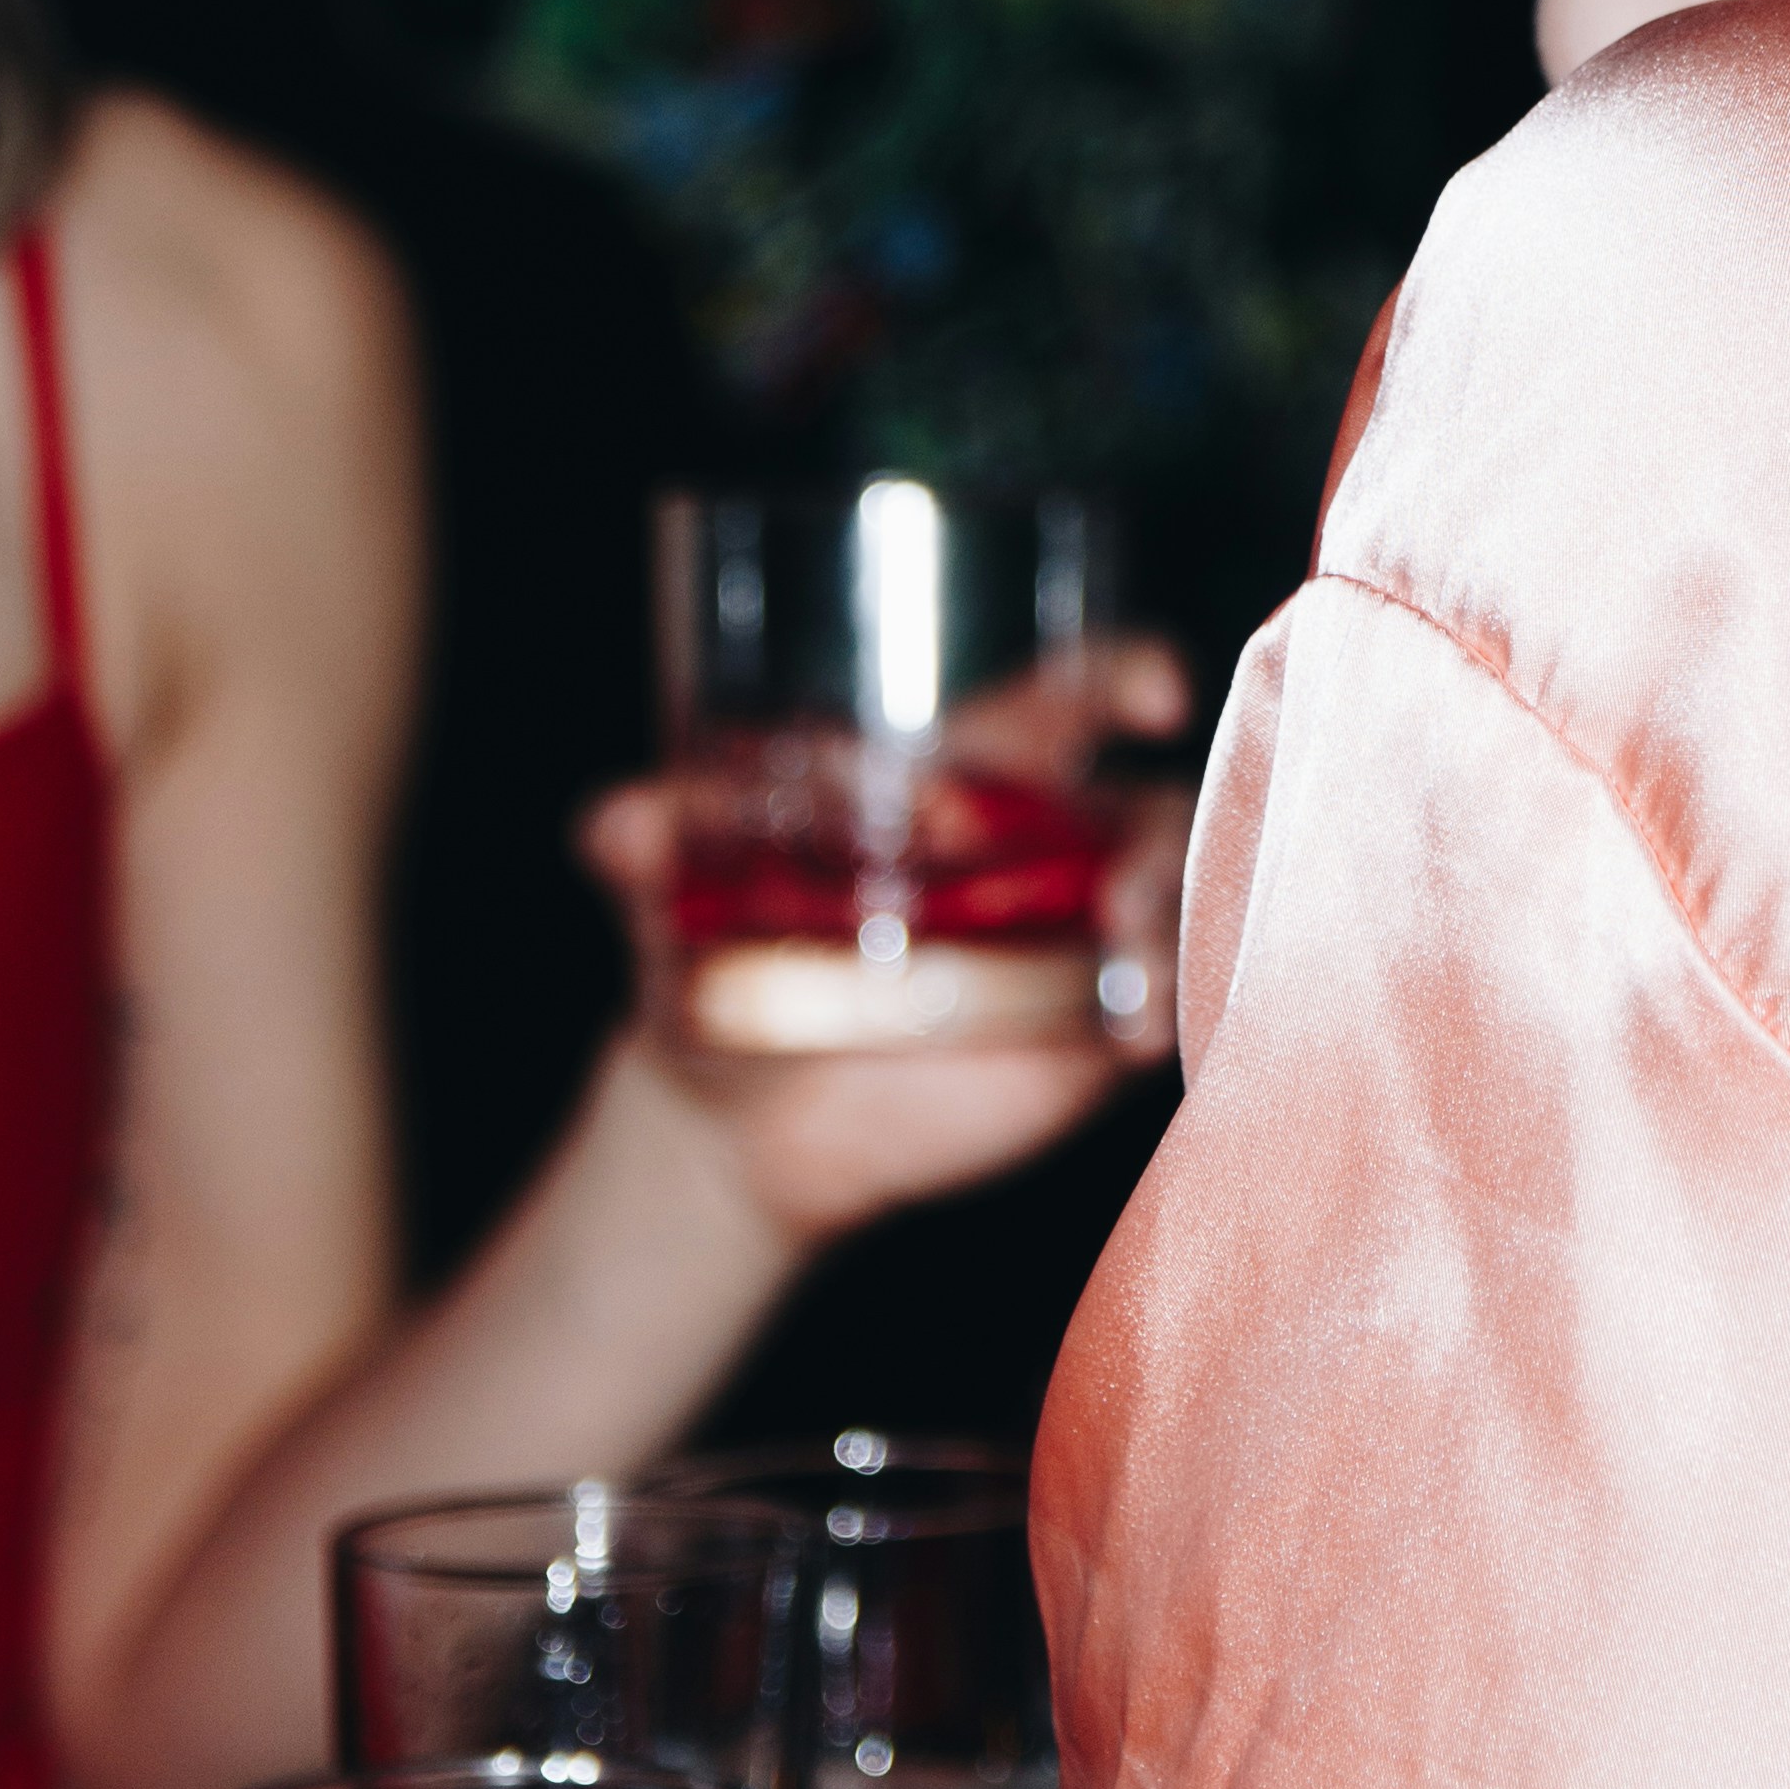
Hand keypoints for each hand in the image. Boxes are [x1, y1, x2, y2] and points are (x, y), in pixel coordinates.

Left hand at [578, 639, 1189, 1244]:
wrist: (735, 1116)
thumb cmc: (721, 955)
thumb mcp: (682, 888)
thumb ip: (651, 840)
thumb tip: (612, 827)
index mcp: (976, 776)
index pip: (1082, 693)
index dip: (1134, 672)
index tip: (1159, 690)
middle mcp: (1048, 849)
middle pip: (1158, 801)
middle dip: (1165, 830)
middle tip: (1122, 886)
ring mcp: (1079, 946)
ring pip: (1178, 903)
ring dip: (1172, 921)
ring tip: (1123, 959)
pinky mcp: (1084, 1041)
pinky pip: (1162, 1015)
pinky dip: (1163, 1018)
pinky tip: (1126, 1041)